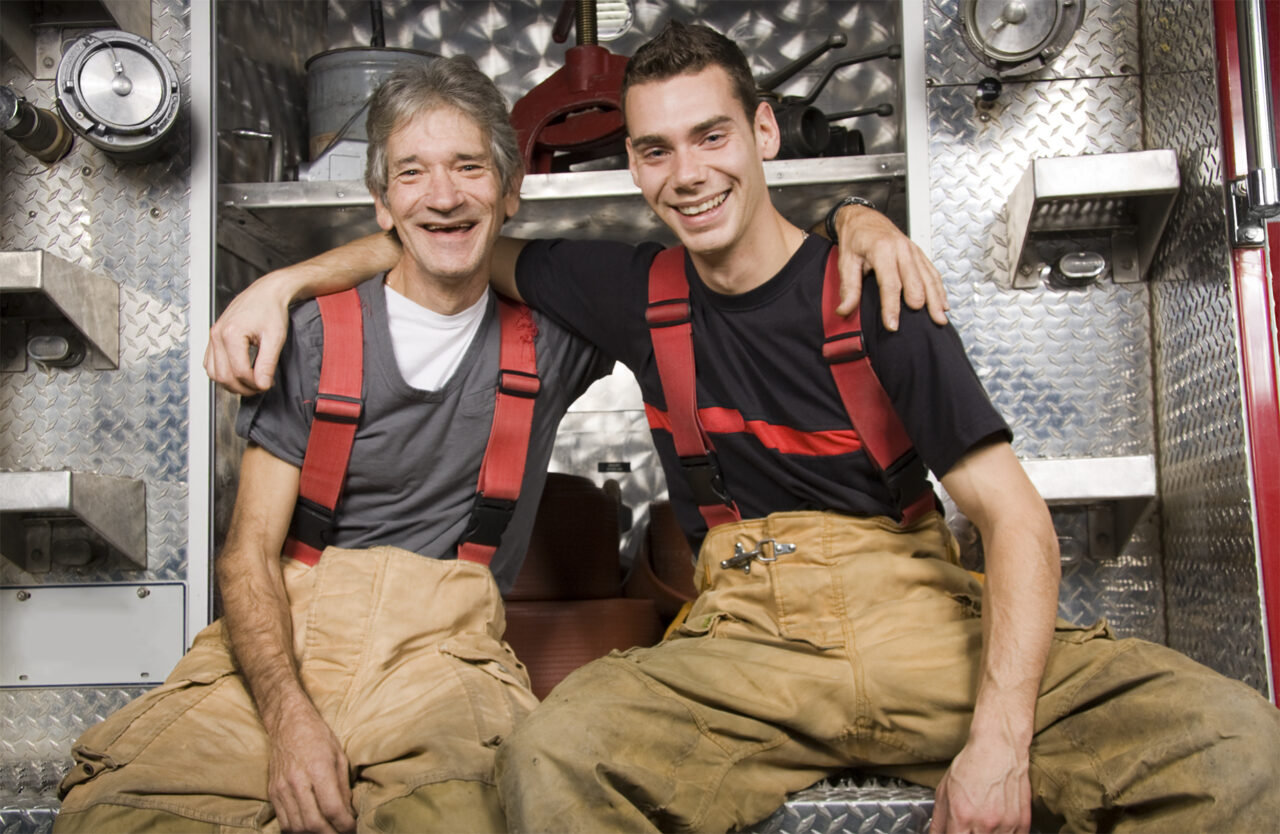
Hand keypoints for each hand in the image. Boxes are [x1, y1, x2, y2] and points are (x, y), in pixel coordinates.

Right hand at [203, 271, 293, 394]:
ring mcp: (213, 336)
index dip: (254, 384)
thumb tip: (263, 384)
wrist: (266, 293)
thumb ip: (267, 363)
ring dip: (230, 384)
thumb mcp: (275, 338)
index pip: (239, 372)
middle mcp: (217, 335)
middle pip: (223, 376)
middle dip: (242, 387)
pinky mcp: (213, 337)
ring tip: (250, 383)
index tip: (267, 384)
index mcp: (231, 334)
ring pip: (213, 373)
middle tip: (260, 387)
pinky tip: (238, 374)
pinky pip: (210, 363)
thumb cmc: (271, 310)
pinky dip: (222, 373)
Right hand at [267, 703, 355, 832]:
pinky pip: (283, 822)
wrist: (287, 723)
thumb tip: (348, 812)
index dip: (345, 825)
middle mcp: (297, 782)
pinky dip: (297, 830)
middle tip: (342, 833)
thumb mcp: (339, 756)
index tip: (353, 828)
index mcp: (318, 769)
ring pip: (296, 827)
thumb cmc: (317, 736)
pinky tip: (309, 828)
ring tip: (327, 832)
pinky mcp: (272, 793)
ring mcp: (281, 789)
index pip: (332, 809)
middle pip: (313, 824)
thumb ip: (343, 787)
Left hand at [833, 204, 947, 329]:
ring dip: (936, 300)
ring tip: (940, 319)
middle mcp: (902, 249)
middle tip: (921, 326)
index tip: (892, 326)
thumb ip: (848, 287)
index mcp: (882, 250)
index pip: (890, 284)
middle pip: (915, 282)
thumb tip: (844, 310)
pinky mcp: (919, 253)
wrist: (863, 217)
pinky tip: (943, 304)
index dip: (892, 307)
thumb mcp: (845, 261)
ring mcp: (913, 250)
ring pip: (929, 278)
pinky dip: (939, 289)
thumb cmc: (855, 238)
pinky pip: (932, 272)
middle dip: (919, 305)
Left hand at [929, 736, 1030, 833]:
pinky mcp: (1022, 823)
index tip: (952, 833)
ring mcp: (1006, 825)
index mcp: (961, 816)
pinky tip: (996, 826)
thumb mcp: (944, 791)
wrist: (999, 748)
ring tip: (981, 824)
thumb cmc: (971, 766)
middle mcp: (985, 823)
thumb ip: (938, 820)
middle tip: (968, 827)